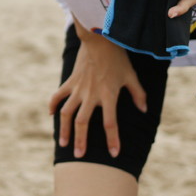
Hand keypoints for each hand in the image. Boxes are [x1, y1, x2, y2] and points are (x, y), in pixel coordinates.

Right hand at [48, 23, 146, 158]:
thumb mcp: (131, 75)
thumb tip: (143, 110)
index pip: (110, 124)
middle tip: (79, 156)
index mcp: (108, 95)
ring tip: (64, 143)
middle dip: (81, 141)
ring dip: (65, 130)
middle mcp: (91, 95)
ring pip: (67, 113)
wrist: (99, 39)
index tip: (114, 154)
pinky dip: (53, 105)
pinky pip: (58, 96)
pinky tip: (51, 115)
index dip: (113, 140)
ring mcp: (78, 89)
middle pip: (83, 123)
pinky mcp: (70, 82)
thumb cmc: (118, 58)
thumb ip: (138, 94)